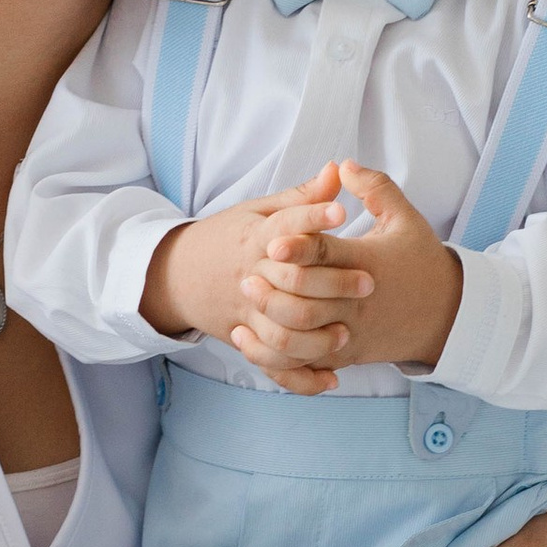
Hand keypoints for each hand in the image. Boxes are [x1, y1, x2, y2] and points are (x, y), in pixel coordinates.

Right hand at [141, 167, 371, 393]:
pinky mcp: (246, 338)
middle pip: (290, 282)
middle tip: (368, 282)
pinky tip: (331, 375)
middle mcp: (250, 276)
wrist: (177, 275)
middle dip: (330, 283)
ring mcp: (246, 312)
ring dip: (317, 335)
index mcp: (254, 237)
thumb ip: (301, 197)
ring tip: (347, 330)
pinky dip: (301, 377)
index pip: (284, 225)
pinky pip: (273, 364)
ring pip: (282, 331)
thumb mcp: (258, 211)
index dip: (312, 218)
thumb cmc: (228, 238)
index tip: (343, 213)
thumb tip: (338, 170)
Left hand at [222, 160, 467, 389]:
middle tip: (248, 275)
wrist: (447, 316)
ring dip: (271, 323)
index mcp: (367, 264)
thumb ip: (374, 188)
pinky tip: (253, 337)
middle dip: (274, 290)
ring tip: (249, 304)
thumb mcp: (405, 219)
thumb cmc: (421, 261)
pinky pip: (303, 364)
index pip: (326, 257)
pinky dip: (277, 356)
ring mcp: (348, 333)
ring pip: (300, 339)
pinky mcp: (344, 355)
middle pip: (306, 302)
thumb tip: (340, 165)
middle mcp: (355, 302)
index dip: (298, 248)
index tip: (273, 244)